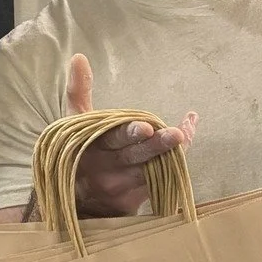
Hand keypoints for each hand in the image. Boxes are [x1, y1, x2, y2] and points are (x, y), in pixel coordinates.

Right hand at [64, 53, 196, 216]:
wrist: (74, 204)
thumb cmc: (79, 153)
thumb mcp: (74, 124)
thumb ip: (78, 91)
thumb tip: (80, 57)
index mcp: (91, 146)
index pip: (111, 138)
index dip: (128, 133)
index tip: (145, 127)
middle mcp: (106, 169)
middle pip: (136, 155)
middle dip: (157, 145)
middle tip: (176, 134)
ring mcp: (121, 188)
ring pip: (152, 169)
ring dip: (172, 153)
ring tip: (185, 136)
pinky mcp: (134, 204)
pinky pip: (160, 181)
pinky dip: (176, 161)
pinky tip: (187, 139)